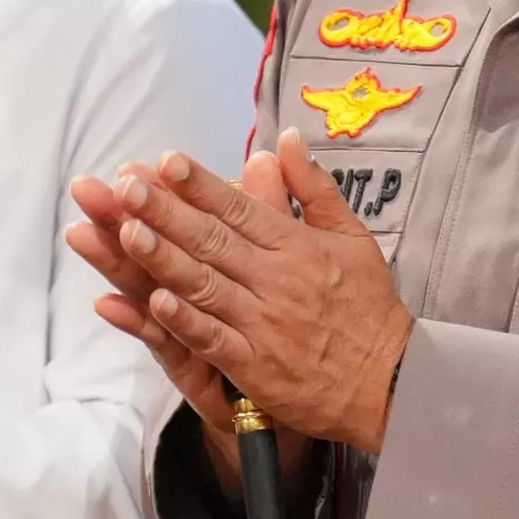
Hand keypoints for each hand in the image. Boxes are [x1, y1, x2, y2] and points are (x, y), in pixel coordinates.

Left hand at [67, 132, 409, 452]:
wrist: (391, 381)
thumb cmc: (369, 307)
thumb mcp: (352, 237)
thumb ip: (314, 187)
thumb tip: (286, 138)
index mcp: (297, 246)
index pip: (240, 207)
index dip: (201, 184)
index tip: (166, 161)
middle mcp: (276, 280)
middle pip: (212, 240)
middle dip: (166, 212)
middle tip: (127, 186)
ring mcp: (262, 323)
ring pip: (204, 285)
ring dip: (163, 258)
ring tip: (126, 232)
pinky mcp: (255, 366)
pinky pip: (213, 340)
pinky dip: (184, 321)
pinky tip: (155, 301)